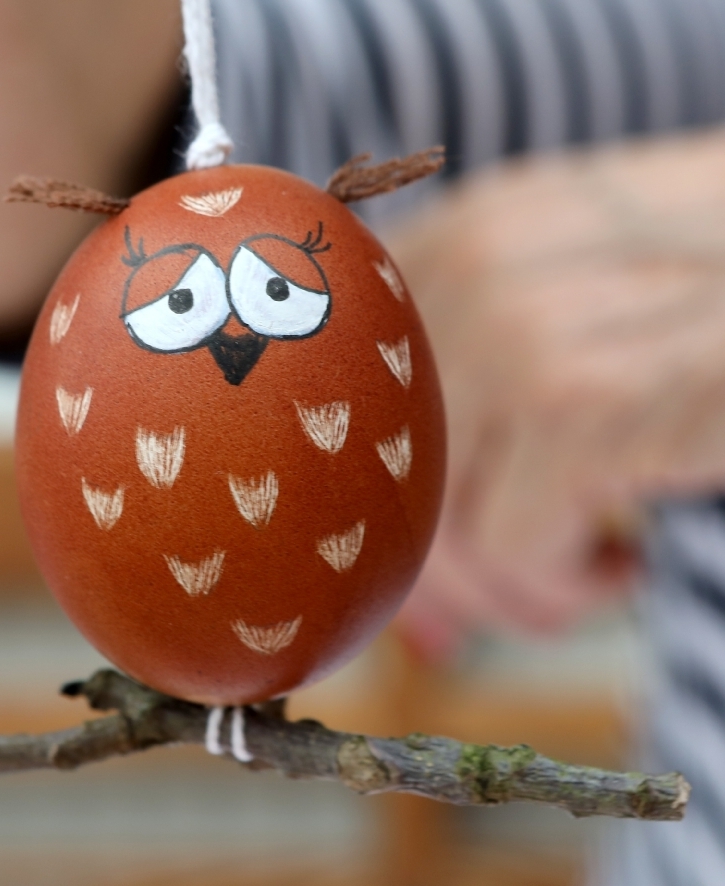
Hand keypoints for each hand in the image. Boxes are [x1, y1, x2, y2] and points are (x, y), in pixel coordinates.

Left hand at [385, 128, 724, 656]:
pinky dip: (564, 585)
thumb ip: (478, 392)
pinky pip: (509, 547)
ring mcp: (520, 330)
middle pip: (377, 475)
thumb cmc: (705, 315)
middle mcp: (470, 271)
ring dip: (508, 592)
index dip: (371, 501)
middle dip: (439, 568)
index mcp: (457, 241)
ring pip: (435, 526)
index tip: (424, 551)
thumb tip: (410, 568)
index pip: (341, 400)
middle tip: (514, 586)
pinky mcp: (582, 401)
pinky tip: (620, 561)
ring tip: (584, 568)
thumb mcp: (580, 310)